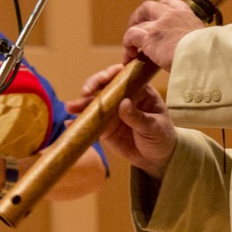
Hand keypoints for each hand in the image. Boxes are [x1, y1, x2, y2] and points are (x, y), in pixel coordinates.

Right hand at [79, 64, 176, 179]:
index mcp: (139, 90)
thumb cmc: (162, 137)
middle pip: (104, 85)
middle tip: (85, 92)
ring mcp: (112, 112)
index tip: (105, 77)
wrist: (158, 159)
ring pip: (94, 102)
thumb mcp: (154, 127)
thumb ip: (138, 117)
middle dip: (93, 85)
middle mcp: (123, 97)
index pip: (124, 76)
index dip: (112, 73)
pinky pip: (90, 122)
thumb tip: (123, 104)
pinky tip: (69, 123)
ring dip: (81, 103)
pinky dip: (79, 122)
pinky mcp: (104, 127)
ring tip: (71, 107)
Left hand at [122, 0, 202, 70]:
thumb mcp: (207, 42)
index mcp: (188, 15)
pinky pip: (131, 36)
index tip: (157, 18)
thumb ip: (198, 42)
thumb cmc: (210, 55)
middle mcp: (172, 15)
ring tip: (131, 52)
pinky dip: (127, 45)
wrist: (206, 58)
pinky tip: (129, 58)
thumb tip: (200, 53)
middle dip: (139, 16)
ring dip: (131, 36)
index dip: (160, 9)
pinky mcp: (150, 38)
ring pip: (138, 24)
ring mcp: (159, 25)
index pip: (171, 3)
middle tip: (137, 28)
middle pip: (148, 7)